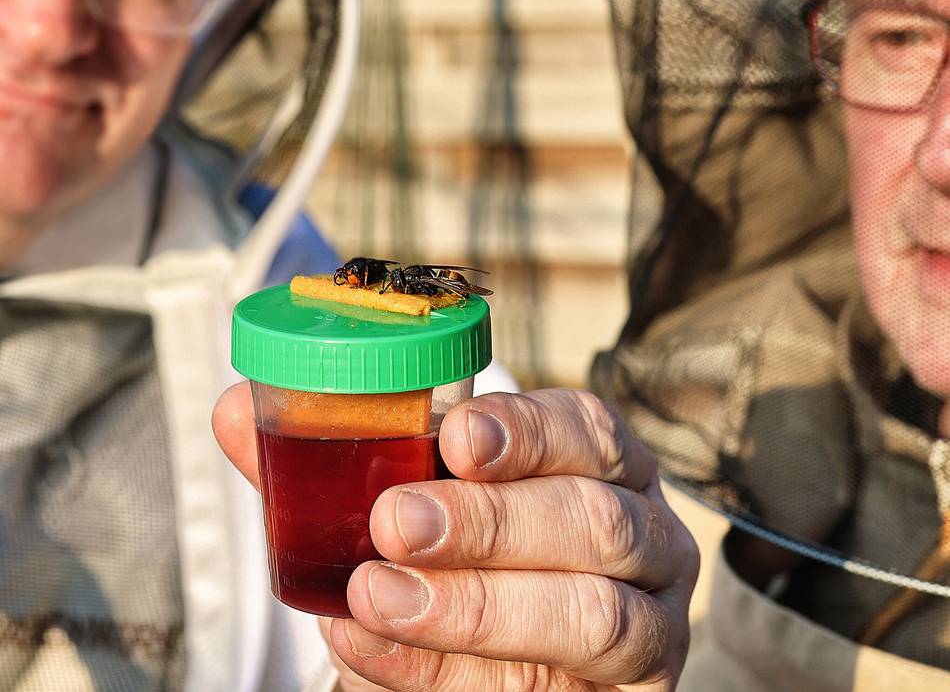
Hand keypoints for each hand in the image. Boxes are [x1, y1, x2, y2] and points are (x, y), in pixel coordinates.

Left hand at [213, 387, 698, 690]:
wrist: (499, 665)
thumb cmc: (462, 558)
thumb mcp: (411, 500)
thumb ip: (335, 462)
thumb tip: (238, 407)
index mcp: (601, 462)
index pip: (585, 426)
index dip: (526, 427)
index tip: (454, 434)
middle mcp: (644, 531)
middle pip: (591, 516)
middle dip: (489, 520)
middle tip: (394, 521)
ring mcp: (652, 619)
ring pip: (591, 611)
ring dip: (476, 606)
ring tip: (375, 596)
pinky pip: (562, 689)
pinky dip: (456, 673)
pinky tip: (377, 652)